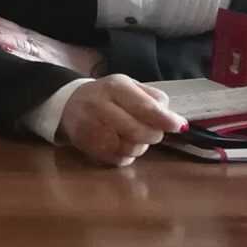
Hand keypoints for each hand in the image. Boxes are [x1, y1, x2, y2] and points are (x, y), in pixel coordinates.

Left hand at [0, 13, 100, 73]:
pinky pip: (30, 53)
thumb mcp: (38, 50)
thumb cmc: (63, 62)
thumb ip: (14, 48)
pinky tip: (2, 46)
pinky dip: (16, 49)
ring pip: (9, 37)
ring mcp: (37, 49)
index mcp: (24, 35)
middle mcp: (28, 39)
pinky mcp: (48, 60)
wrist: (95, 66)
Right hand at [57, 75, 185, 166]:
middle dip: (153, 135)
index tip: (178, 127)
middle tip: (153, 132)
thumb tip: (177, 122)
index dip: (164, 120)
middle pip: (138, 131)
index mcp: (114, 87)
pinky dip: (126, 155)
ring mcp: (89, 126)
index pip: (144, 107)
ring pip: (129, 148)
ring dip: (139, 146)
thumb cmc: (108, 95)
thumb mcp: (130, 87)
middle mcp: (98, 105)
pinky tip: (120, 143)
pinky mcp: (85, 145)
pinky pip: (118, 159)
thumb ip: (154, 100)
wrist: (68, 102)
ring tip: (133, 137)